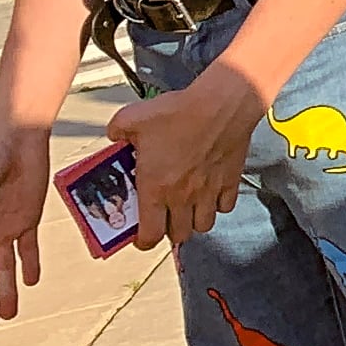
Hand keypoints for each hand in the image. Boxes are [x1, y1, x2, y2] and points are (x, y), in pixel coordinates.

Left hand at [106, 62, 267, 249]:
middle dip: (169, 231)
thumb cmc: (178, 112)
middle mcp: (182, 197)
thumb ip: (117, 131)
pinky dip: (218, 205)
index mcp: (155, 188)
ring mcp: (209, 191)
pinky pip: (226, 207)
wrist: (221, 105)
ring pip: (204, 226)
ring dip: (194, 221)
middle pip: (179, 235)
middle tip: (164, 218)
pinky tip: (211, 192)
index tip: (140, 236)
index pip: (149, 235)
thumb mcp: (132, 117)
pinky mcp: (231, 181)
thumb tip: (115, 136)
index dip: (143, 241)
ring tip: (188, 209)